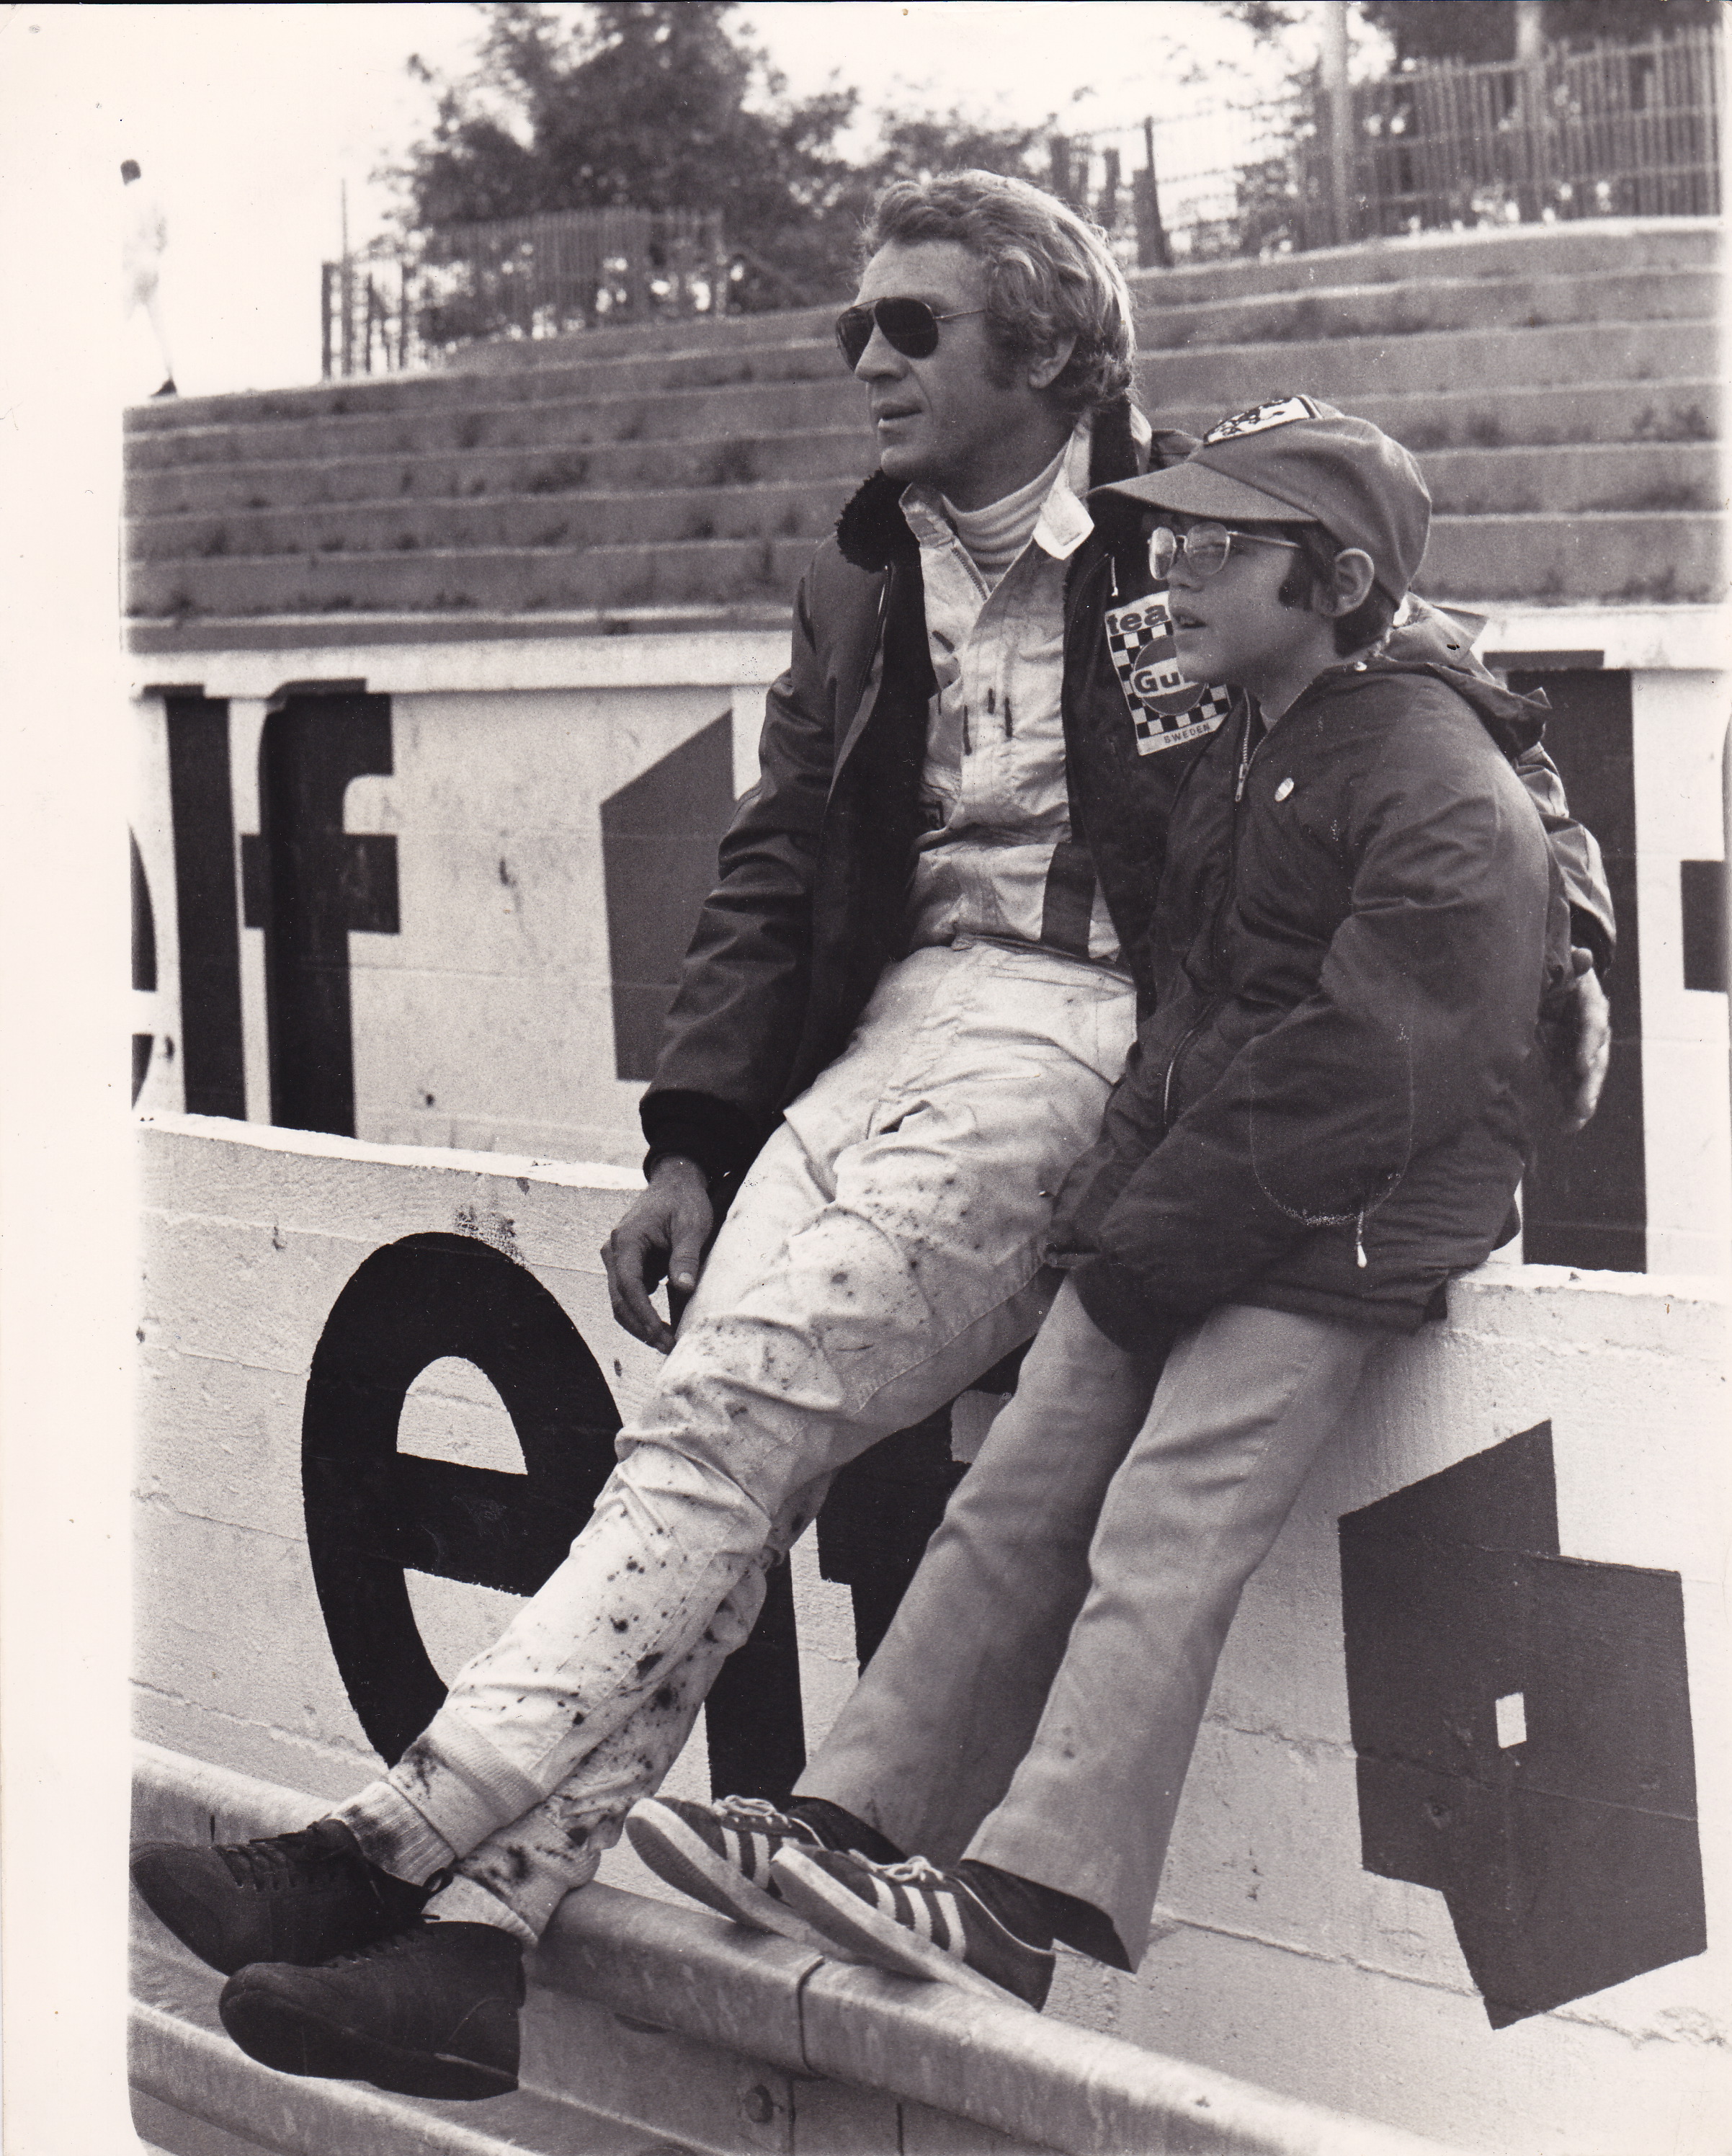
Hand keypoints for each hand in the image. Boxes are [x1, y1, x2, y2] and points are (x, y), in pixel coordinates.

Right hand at [601, 1157, 713, 1352]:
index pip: (629, 1287)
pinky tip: (664, 1326)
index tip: (662, 1337)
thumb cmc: (685, 1201)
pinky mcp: (626, 1264)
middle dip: (641, 1328)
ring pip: (621, 1301)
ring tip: (667, 1342)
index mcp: (626, 1241)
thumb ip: (686, 1257)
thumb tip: (684, 1289)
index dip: (643, 1316)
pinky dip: (643, 1311)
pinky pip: (630, 1294)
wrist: (675, 1182)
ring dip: (641, 1324)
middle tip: (668, 1348)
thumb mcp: (692, 1226)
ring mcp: (617, 1258)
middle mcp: (614, 1251)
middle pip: (619, 1301)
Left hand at [1540, 948, 1610, 1135]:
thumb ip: (1571, 965)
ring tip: (1574, 1123)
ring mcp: (1585, 1049)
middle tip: (1582, 1107)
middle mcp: (1593, 1031)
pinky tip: (1568, 1127)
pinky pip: (1575, 1086)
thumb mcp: (1562, 968)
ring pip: (1588, 1078)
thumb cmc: (1558, 975)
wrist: (1559, 984)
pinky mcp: (1573, 1063)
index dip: (1588, 1046)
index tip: (1581, 1066)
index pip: (1591, 1025)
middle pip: (1595, 1059)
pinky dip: (1572, 1106)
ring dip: (1582, 1101)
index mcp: (1590, 1005)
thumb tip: (1582, 954)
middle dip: (1589, 1085)